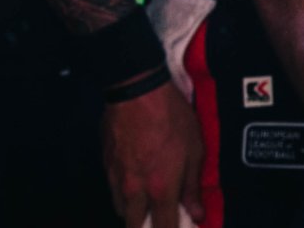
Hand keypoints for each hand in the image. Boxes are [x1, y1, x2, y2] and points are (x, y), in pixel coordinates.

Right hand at [103, 80, 204, 227]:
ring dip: (133, 212)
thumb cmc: (171, 116)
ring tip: (145, 202)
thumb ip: (192, 186)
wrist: (137, 90)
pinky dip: (123, 192)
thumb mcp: (194, 149)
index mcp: (161, 189)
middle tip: (158, 220)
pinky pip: (113, 189)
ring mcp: (116, 178)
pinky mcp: (106, 163)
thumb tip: (197, 213)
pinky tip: (133, 179)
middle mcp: (135, 190)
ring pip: (121, 210)